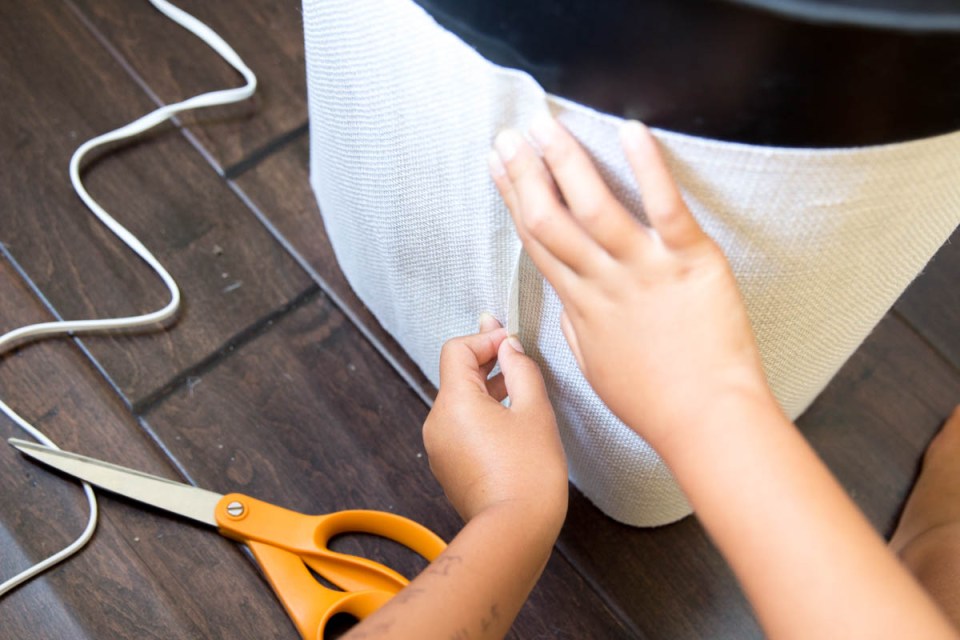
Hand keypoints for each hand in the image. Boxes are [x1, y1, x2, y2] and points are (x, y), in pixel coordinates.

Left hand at [422, 317, 566, 533]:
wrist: (516, 530)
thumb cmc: (529, 473)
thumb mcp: (535, 410)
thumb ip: (521, 368)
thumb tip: (509, 346)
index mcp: (454, 402)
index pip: (457, 350)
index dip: (485, 338)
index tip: (511, 340)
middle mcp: (437, 422)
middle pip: (456, 375)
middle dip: (487, 363)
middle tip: (518, 358)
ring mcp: (438, 447)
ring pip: (459, 403)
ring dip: (486, 390)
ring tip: (520, 394)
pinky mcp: (447, 466)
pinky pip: (460, 428)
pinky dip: (480, 417)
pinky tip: (510, 426)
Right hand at [488, 116, 774, 451]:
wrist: (706, 420)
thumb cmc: (654, 401)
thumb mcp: (596, 367)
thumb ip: (577, 327)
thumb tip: (569, 302)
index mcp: (580, 305)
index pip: (536, 241)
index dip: (513, 200)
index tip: (500, 168)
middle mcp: (603, 282)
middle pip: (550, 219)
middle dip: (525, 173)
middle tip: (508, 136)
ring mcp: (643, 270)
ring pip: (593, 207)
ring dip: (565, 161)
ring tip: (546, 126)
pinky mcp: (688, 263)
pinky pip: (663, 207)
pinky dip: (647, 167)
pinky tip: (630, 131)